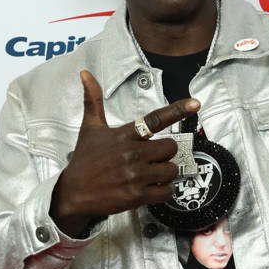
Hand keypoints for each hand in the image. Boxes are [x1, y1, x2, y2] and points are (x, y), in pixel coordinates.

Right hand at [50, 70, 199, 237]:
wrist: (73, 193)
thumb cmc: (84, 161)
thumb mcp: (89, 129)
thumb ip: (93, 101)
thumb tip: (85, 73)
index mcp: (123, 135)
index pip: (155, 119)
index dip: (177, 110)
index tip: (195, 104)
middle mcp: (131, 153)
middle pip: (170, 147)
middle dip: (165, 153)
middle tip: (152, 158)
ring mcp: (135, 175)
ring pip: (171, 170)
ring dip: (166, 173)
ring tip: (151, 174)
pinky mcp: (137, 195)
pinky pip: (166, 191)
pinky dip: (164, 191)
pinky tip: (152, 188)